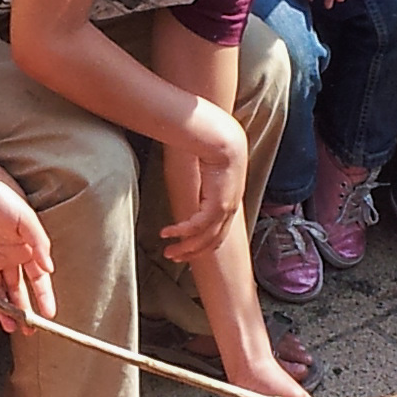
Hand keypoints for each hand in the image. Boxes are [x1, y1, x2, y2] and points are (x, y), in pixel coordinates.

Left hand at [0, 166, 55, 320]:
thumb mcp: (25, 217)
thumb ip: (39, 242)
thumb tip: (50, 269)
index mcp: (25, 246)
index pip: (38, 277)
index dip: (44, 296)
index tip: (49, 315)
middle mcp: (8, 255)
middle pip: (18, 289)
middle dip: (24, 309)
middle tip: (29, 330)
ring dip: (4, 309)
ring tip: (11, 327)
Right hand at [157, 100, 248, 264]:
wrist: (224, 140)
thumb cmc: (215, 149)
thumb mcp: (208, 169)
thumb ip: (199, 179)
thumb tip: (186, 178)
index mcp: (229, 202)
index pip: (217, 232)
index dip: (202, 244)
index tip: (186, 249)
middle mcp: (230, 210)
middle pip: (212, 242)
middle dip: (192, 253)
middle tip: (174, 257)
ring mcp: (225, 210)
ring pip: (204, 239)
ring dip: (185, 248)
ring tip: (169, 252)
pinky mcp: (217, 206)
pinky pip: (196, 226)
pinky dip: (181, 232)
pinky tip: (167, 233)